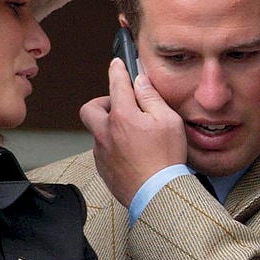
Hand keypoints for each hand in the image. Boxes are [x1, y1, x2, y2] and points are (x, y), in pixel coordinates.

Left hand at [79, 59, 187, 206]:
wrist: (158, 195)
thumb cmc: (165, 160)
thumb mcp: (168, 121)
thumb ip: (151, 97)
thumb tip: (140, 82)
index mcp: (122, 117)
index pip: (116, 84)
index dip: (117, 70)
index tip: (117, 64)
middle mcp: (105, 133)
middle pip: (91, 108)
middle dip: (104, 102)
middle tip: (122, 106)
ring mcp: (102, 152)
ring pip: (97, 131)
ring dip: (111, 127)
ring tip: (133, 134)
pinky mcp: (103, 169)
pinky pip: (103, 150)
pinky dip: (113, 146)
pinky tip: (132, 153)